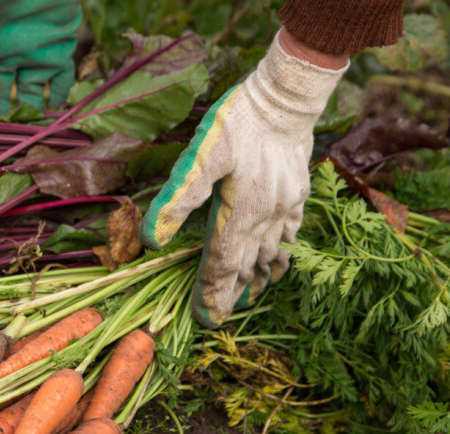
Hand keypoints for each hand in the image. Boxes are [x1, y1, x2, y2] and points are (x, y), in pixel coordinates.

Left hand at [139, 29, 347, 327]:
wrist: (285, 98)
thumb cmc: (238, 124)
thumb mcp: (200, 157)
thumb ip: (178, 199)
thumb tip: (152, 240)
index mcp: (240, 212)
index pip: (223, 264)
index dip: (212, 292)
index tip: (205, 317)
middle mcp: (266, 216)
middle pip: (247, 265)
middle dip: (233, 293)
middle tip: (222, 317)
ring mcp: (285, 206)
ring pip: (271, 253)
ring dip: (258, 278)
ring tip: (249, 299)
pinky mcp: (296, 193)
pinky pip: (291, 234)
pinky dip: (282, 253)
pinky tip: (279, 262)